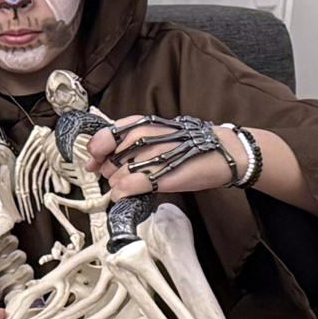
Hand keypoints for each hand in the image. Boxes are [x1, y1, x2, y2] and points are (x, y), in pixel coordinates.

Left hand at [85, 116, 244, 200]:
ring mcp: (150, 156)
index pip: (102, 138)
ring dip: (119, 184)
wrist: (224, 151)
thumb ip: (125, 142)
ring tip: (137, 183)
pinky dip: (123, 193)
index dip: (96, 153)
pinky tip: (128, 194)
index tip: (96, 161)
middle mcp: (142, 137)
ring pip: (115, 177)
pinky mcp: (160, 176)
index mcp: (140, 124)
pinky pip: (127, 187)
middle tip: (128, 173)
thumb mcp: (155, 133)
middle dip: (111, 172)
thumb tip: (93, 161)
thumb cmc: (188, 144)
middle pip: (107, 162)